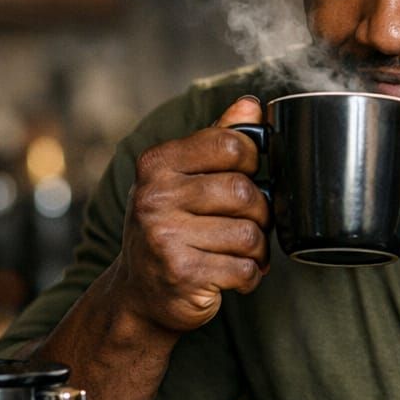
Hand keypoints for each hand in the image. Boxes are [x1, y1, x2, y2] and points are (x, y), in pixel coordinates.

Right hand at [114, 96, 271, 333]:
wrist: (139, 295)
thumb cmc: (172, 229)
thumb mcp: (185, 178)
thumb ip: (218, 139)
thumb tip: (251, 104)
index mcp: (158, 164)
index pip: (232, 144)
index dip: (252, 163)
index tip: (245, 177)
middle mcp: (155, 197)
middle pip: (245, 191)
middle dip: (260, 214)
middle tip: (248, 226)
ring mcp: (165, 237)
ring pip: (250, 233)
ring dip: (256, 249)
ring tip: (239, 254)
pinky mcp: (182, 274)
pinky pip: (245, 268)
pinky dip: (249, 276)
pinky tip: (231, 277)